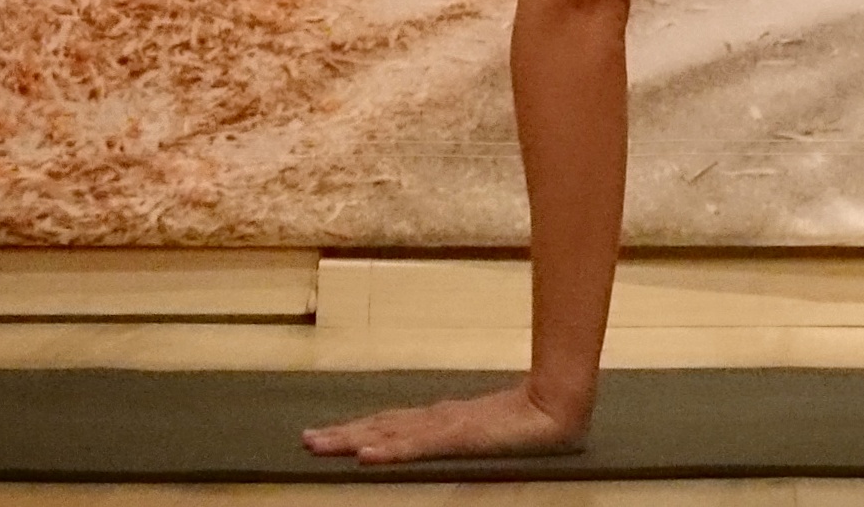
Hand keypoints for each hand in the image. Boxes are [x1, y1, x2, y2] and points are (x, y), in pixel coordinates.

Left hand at [301, 380, 588, 463]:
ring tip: (321, 445)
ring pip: (389, 434)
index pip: (388, 424)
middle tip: (306, 439)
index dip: (356, 429)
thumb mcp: (482, 432)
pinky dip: (390, 450)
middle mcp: (435, 419)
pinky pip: (417, 446)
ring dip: (352, 439)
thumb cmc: (525, 420)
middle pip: (380, 426)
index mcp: (439, 419)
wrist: (557, 407)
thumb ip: (457, 430)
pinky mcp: (458, 436)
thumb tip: (433, 436)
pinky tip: (367, 456)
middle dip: (342, 434)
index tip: (324, 435)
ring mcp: (445, 426)